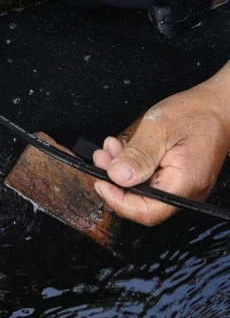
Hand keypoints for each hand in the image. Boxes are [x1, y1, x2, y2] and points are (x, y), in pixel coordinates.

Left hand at [92, 76, 229, 225]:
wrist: (218, 107)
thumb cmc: (195, 113)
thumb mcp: (159, 129)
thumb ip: (138, 155)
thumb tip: (116, 177)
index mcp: (184, 183)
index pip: (146, 211)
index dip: (118, 200)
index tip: (100, 180)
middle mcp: (185, 192)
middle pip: (142, 203)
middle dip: (115, 181)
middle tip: (102, 158)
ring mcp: (182, 187)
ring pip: (143, 192)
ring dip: (121, 171)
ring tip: (110, 148)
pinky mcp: (176, 179)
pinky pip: (150, 182)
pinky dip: (133, 167)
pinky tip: (124, 151)